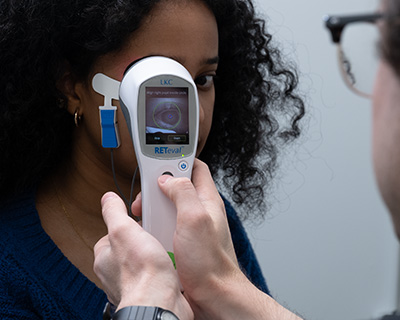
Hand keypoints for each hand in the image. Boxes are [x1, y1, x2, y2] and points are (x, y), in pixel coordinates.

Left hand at [93, 192, 192, 319]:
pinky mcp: (150, 290)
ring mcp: (133, 283)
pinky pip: (158, 271)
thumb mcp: (123, 229)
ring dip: (156, 251)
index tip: (139, 218)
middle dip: (144, 238)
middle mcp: (115, 274)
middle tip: (155, 233)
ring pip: (145, 259)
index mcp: (104, 258)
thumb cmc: (141, 273)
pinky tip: (171, 262)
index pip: (113, 232)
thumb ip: (114, 212)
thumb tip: (107, 198)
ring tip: (165, 246)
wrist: (162, 302)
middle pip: (131, 245)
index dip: (128, 223)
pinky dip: (165, 265)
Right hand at [139, 159, 301, 319]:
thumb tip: (168, 178)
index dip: (178, 159)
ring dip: (154, 207)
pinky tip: (148, 231)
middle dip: (159, 186)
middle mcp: (198, 209)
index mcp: (206, 199)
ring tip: (143, 214)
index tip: (160, 159)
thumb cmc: (210, 262)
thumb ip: (183, 192)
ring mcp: (189, 225)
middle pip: (177, 184)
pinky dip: (154, 224)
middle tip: (146, 193)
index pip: (195, 166)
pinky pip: (164, 224)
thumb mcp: (195, 219)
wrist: (212, 296)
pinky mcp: (181, 240)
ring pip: (168, 205)